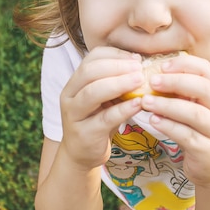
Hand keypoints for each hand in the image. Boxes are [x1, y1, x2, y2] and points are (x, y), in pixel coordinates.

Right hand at [59, 47, 144, 169]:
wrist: (82, 154)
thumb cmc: (97, 121)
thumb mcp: (103, 99)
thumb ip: (115, 82)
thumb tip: (140, 63)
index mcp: (74, 82)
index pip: (90, 59)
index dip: (114, 55)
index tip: (136, 58)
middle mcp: (70, 96)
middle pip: (89, 72)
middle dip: (117, 66)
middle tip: (139, 68)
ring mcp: (74, 115)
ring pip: (93, 93)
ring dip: (119, 84)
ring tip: (140, 80)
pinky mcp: (85, 134)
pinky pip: (105, 118)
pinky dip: (123, 109)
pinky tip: (138, 104)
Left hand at [139, 54, 209, 185]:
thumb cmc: (199, 133)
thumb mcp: (195, 110)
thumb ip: (181, 94)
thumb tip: (153, 74)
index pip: (206, 71)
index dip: (184, 64)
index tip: (162, 65)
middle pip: (203, 88)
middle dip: (176, 82)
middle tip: (152, 81)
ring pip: (194, 113)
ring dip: (167, 105)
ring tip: (146, 102)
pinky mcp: (209, 151)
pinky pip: (187, 136)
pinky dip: (168, 127)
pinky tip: (153, 121)